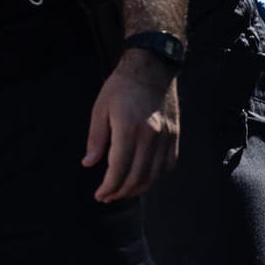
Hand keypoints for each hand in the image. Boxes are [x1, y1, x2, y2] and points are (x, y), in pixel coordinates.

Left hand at [83, 49, 179, 201]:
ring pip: (154, 175)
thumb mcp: (100, 108)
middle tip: (108, 196)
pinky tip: (143, 179)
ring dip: (138, 189)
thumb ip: (96, 138)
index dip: (109, 186)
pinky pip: (168, 166)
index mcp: (129, 128)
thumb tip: (88, 163)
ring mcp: (166, 137)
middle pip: (138, 176)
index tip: (100, 195)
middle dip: (121, 191)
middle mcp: (151, 135)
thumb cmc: (121, 86)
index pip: (119, 168)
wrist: (153, 67)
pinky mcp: (175, 136)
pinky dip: (155, 178)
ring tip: (123, 191)